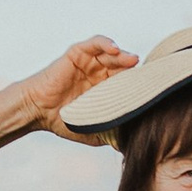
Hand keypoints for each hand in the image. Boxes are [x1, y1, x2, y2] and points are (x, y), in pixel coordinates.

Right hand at [24, 36, 140, 140]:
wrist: (38, 112)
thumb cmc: (63, 122)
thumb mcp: (93, 131)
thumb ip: (111, 135)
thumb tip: (132, 147)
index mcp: (105, 89)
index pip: (127, 81)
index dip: (139, 83)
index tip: (153, 88)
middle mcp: (99, 73)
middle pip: (122, 66)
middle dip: (134, 70)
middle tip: (145, 74)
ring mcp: (88, 62)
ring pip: (111, 54)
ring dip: (123, 55)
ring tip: (132, 61)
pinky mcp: (77, 53)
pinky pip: (94, 43)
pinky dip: (106, 43)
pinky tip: (116, 49)